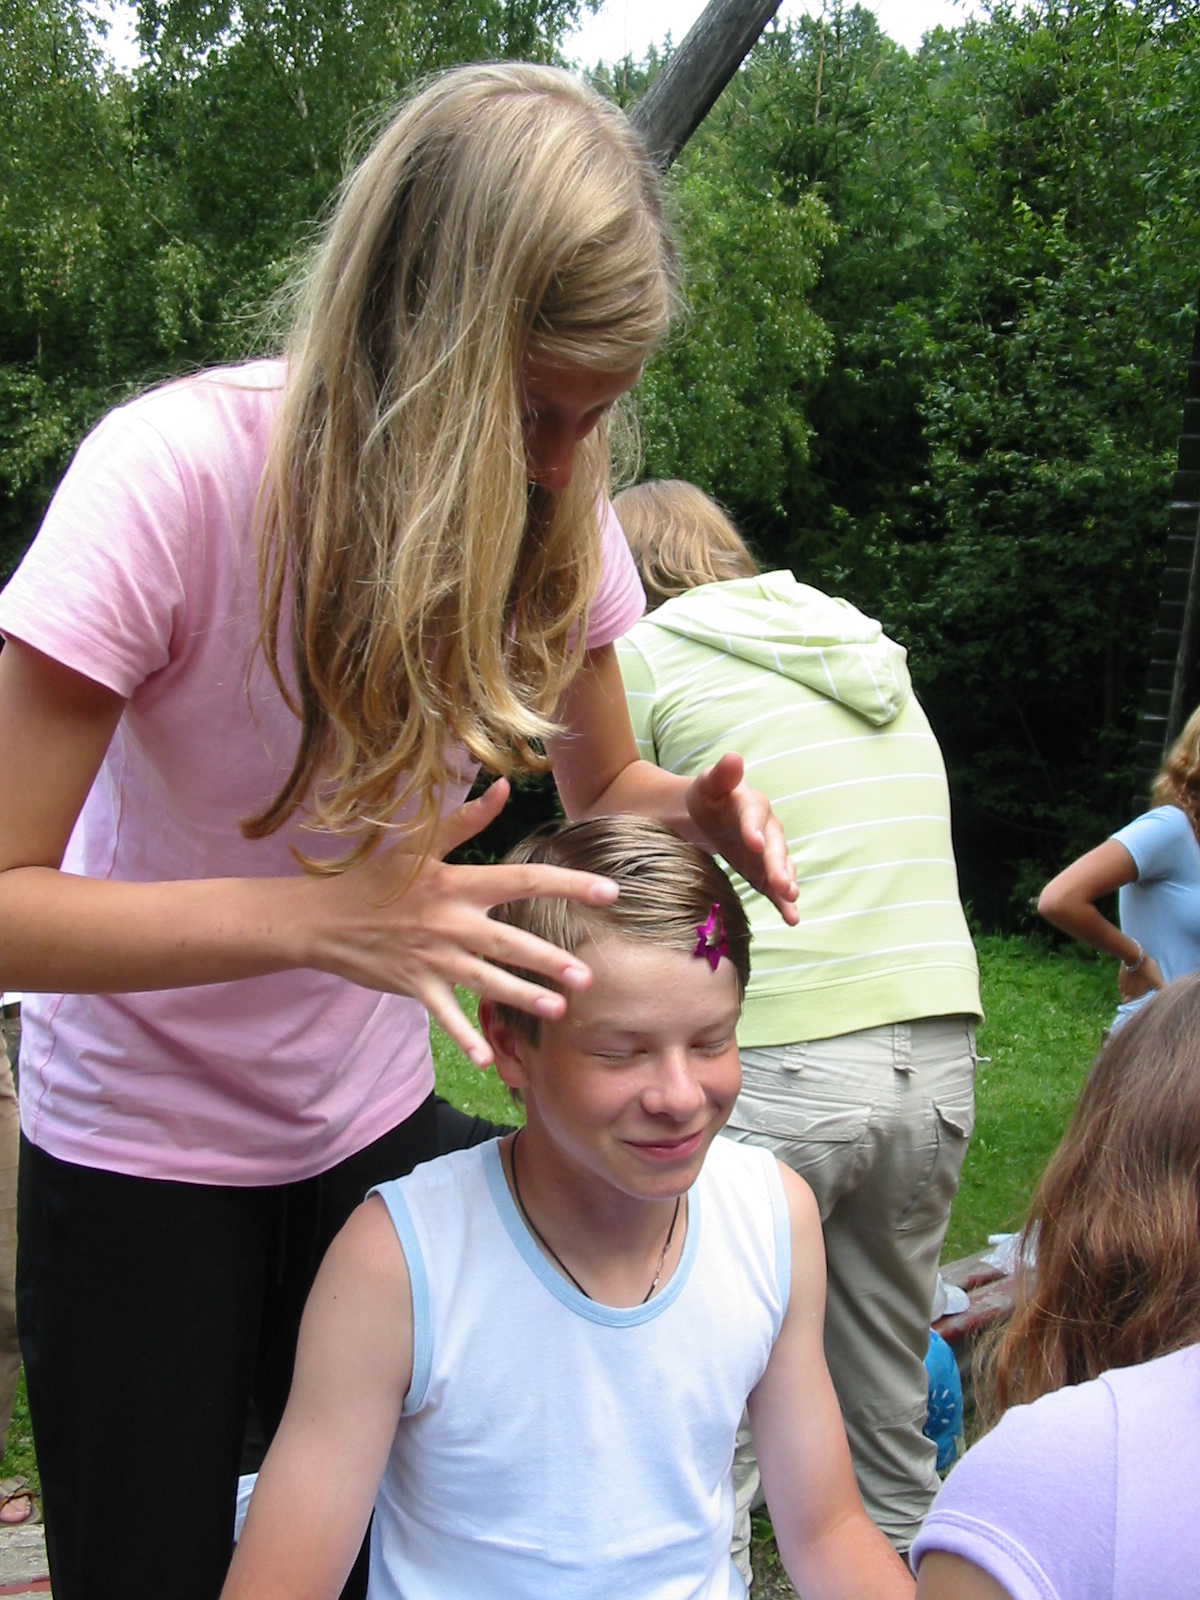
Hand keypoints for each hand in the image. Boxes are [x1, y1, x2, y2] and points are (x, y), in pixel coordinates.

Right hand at [308, 780, 618, 1066]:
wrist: (322, 917)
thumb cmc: (375, 877)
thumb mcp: (418, 842)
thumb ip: (467, 818)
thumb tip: (505, 786)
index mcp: (457, 882)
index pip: (523, 880)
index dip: (568, 885)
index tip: (609, 892)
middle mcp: (450, 921)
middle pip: (510, 941)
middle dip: (549, 960)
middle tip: (586, 977)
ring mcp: (433, 956)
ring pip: (486, 980)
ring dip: (522, 997)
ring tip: (558, 1009)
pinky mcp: (415, 984)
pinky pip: (445, 1015)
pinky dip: (465, 1036)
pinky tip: (488, 1059)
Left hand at [685, 754, 798, 925]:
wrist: (711, 816)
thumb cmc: (709, 797)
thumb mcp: (708, 784)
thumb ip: (720, 774)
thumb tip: (733, 757)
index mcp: (751, 804)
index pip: (754, 814)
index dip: (754, 827)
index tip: (754, 842)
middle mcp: (767, 828)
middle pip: (775, 845)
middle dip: (778, 864)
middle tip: (782, 883)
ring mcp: (769, 852)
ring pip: (781, 866)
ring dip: (787, 882)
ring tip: (791, 898)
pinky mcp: (764, 872)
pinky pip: (776, 887)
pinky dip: (784, 903)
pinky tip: (792, 919)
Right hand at [1118, 951, 1164, 1003]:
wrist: (1134, 956)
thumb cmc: (1147, 970)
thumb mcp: (1158, 981)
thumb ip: (1162, 990)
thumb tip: (1169, 998)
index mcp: (1134, 994)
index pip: (1129, 1005)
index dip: (1132, 1007)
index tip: (1137, 1007)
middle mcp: (1126, 990)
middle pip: (1124, 1000)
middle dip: (1129, 1001)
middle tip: (1136, 999)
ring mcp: (1122, 982)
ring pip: (1122, 992)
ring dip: (1126, 993)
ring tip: (1133, 992)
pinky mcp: (1120, 975)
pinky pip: (1121, 983)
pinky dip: (1124, 984)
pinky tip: (1129, 982)